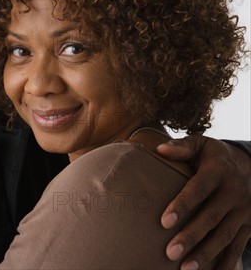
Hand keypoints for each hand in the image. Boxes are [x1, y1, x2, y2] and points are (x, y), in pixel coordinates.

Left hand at [156, 135, 250, 269]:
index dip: (182, 205)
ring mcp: (243, 211)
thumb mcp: (201, 144)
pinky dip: (227, 263)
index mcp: (217, 172)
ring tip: (185, 269)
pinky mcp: (249, 225)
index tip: (164, 221)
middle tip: (170, 252)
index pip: (197, 190)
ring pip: (224, 236)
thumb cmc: (214, 156)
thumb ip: (181, 147)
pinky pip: (238, 246)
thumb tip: (160, 149)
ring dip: (206, 254)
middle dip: (191, 237)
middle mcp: (233, 193)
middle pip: (211, 218)